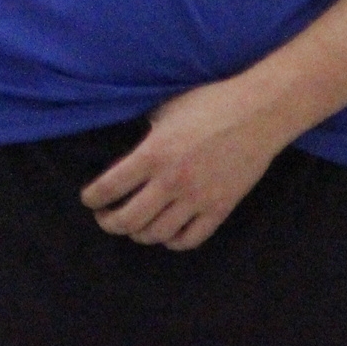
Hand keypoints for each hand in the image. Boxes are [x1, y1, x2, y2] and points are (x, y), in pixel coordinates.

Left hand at [79, 76, 290, 250]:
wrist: (257, 113)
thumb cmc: (208, 103)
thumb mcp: (164, 110)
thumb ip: (143, 134)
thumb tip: (124, 146)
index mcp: (152, 154)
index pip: (109, 187)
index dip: (92, 199)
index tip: (88, 201)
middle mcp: (171, 182)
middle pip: (128, 220)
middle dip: (109, 223)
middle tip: (105, 218)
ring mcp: (197, 199)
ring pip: (157, 234)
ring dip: (138, 234)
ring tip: (133, 226)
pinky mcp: (220, 209)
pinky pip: (190, 239)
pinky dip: (172, 241)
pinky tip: (165, 233)